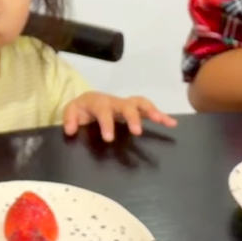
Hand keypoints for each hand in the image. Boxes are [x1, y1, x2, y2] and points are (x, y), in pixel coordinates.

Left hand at [62, 93, 177, 141]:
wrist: (88, 101)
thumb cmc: (82, 109)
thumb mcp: (71, 111)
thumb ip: (69, 119)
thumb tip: (71, 130)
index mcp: (98, 102)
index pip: (103, 111)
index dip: (107, 123)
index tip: (109, 138)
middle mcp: (115, 102)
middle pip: (126, 105)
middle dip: (133, 117)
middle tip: (137, 132)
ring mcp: (126, 105)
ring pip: (141, 104)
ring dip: (153, 112)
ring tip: (164, 122)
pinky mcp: (135, 110)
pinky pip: (149, 110)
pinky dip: (161, 115)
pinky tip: (172, 123)